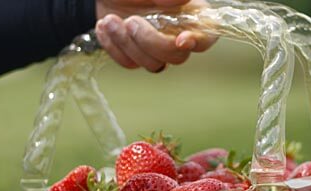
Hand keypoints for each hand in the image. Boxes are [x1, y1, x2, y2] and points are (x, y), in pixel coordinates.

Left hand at [95, 0, 214, 71]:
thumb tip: (180, 0)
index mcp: (190, 15)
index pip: (206, 36)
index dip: (198, 41)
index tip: (181, 39)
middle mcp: (177, 34)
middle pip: (177, 57)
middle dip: (151, 43)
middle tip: (131, 21)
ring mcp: (157, 48)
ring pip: (153, 65)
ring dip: (127, 45)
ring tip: (111, 20)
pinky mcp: (137, 55)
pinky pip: (130, 64)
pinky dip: (114, 48)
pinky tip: (104, 27)